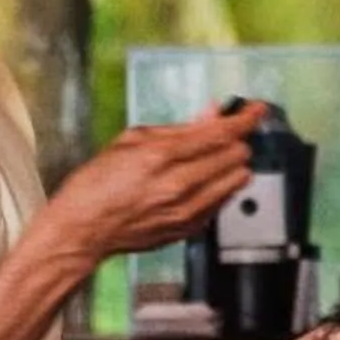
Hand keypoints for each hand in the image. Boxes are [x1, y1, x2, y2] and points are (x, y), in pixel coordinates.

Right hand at [38, 100, 265, 260]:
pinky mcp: (189, 229)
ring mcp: (186, 211)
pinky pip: (223, 202)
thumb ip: (178, 128)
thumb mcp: (131, 141)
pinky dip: (221, 187)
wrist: (82, 230)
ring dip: (233, 165)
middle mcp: (178, 185)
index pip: (221, 133)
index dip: (245, 119)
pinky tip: (203, 182)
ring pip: (237, 180)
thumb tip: (212, 113)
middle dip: (237, 140)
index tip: (257, 110)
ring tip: (215, 159)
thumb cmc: (97, 183)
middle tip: (227, 134)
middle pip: (236, 156)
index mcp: (161, 157)